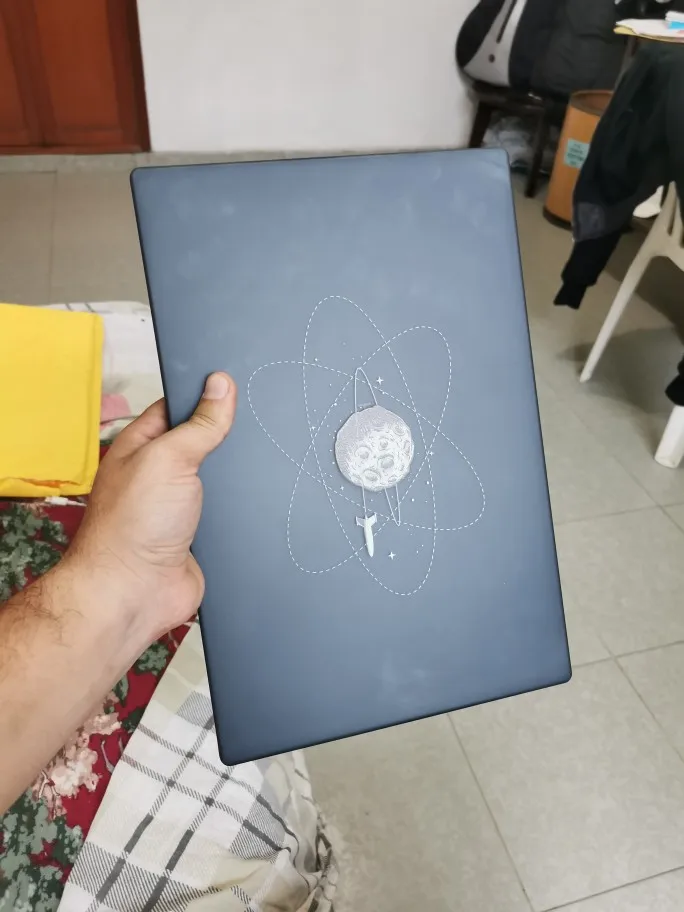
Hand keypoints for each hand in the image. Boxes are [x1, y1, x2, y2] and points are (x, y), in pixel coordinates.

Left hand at [68, 372, 236, 646]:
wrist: (133, 594)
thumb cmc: (130, 528)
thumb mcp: (168, 458)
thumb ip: (199, 424)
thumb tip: (220, 385)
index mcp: (142, 446)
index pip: (178, 408)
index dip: (205, 395)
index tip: (235, 383)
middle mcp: (160, 474)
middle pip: (203, 442)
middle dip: (228, 436)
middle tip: (258, 419)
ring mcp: (180, 506)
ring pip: (219, 479)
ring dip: (238, 476)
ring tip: (265, 457)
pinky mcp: (200, 534)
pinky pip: (229, 512)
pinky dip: (244, 508)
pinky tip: (262, 500)